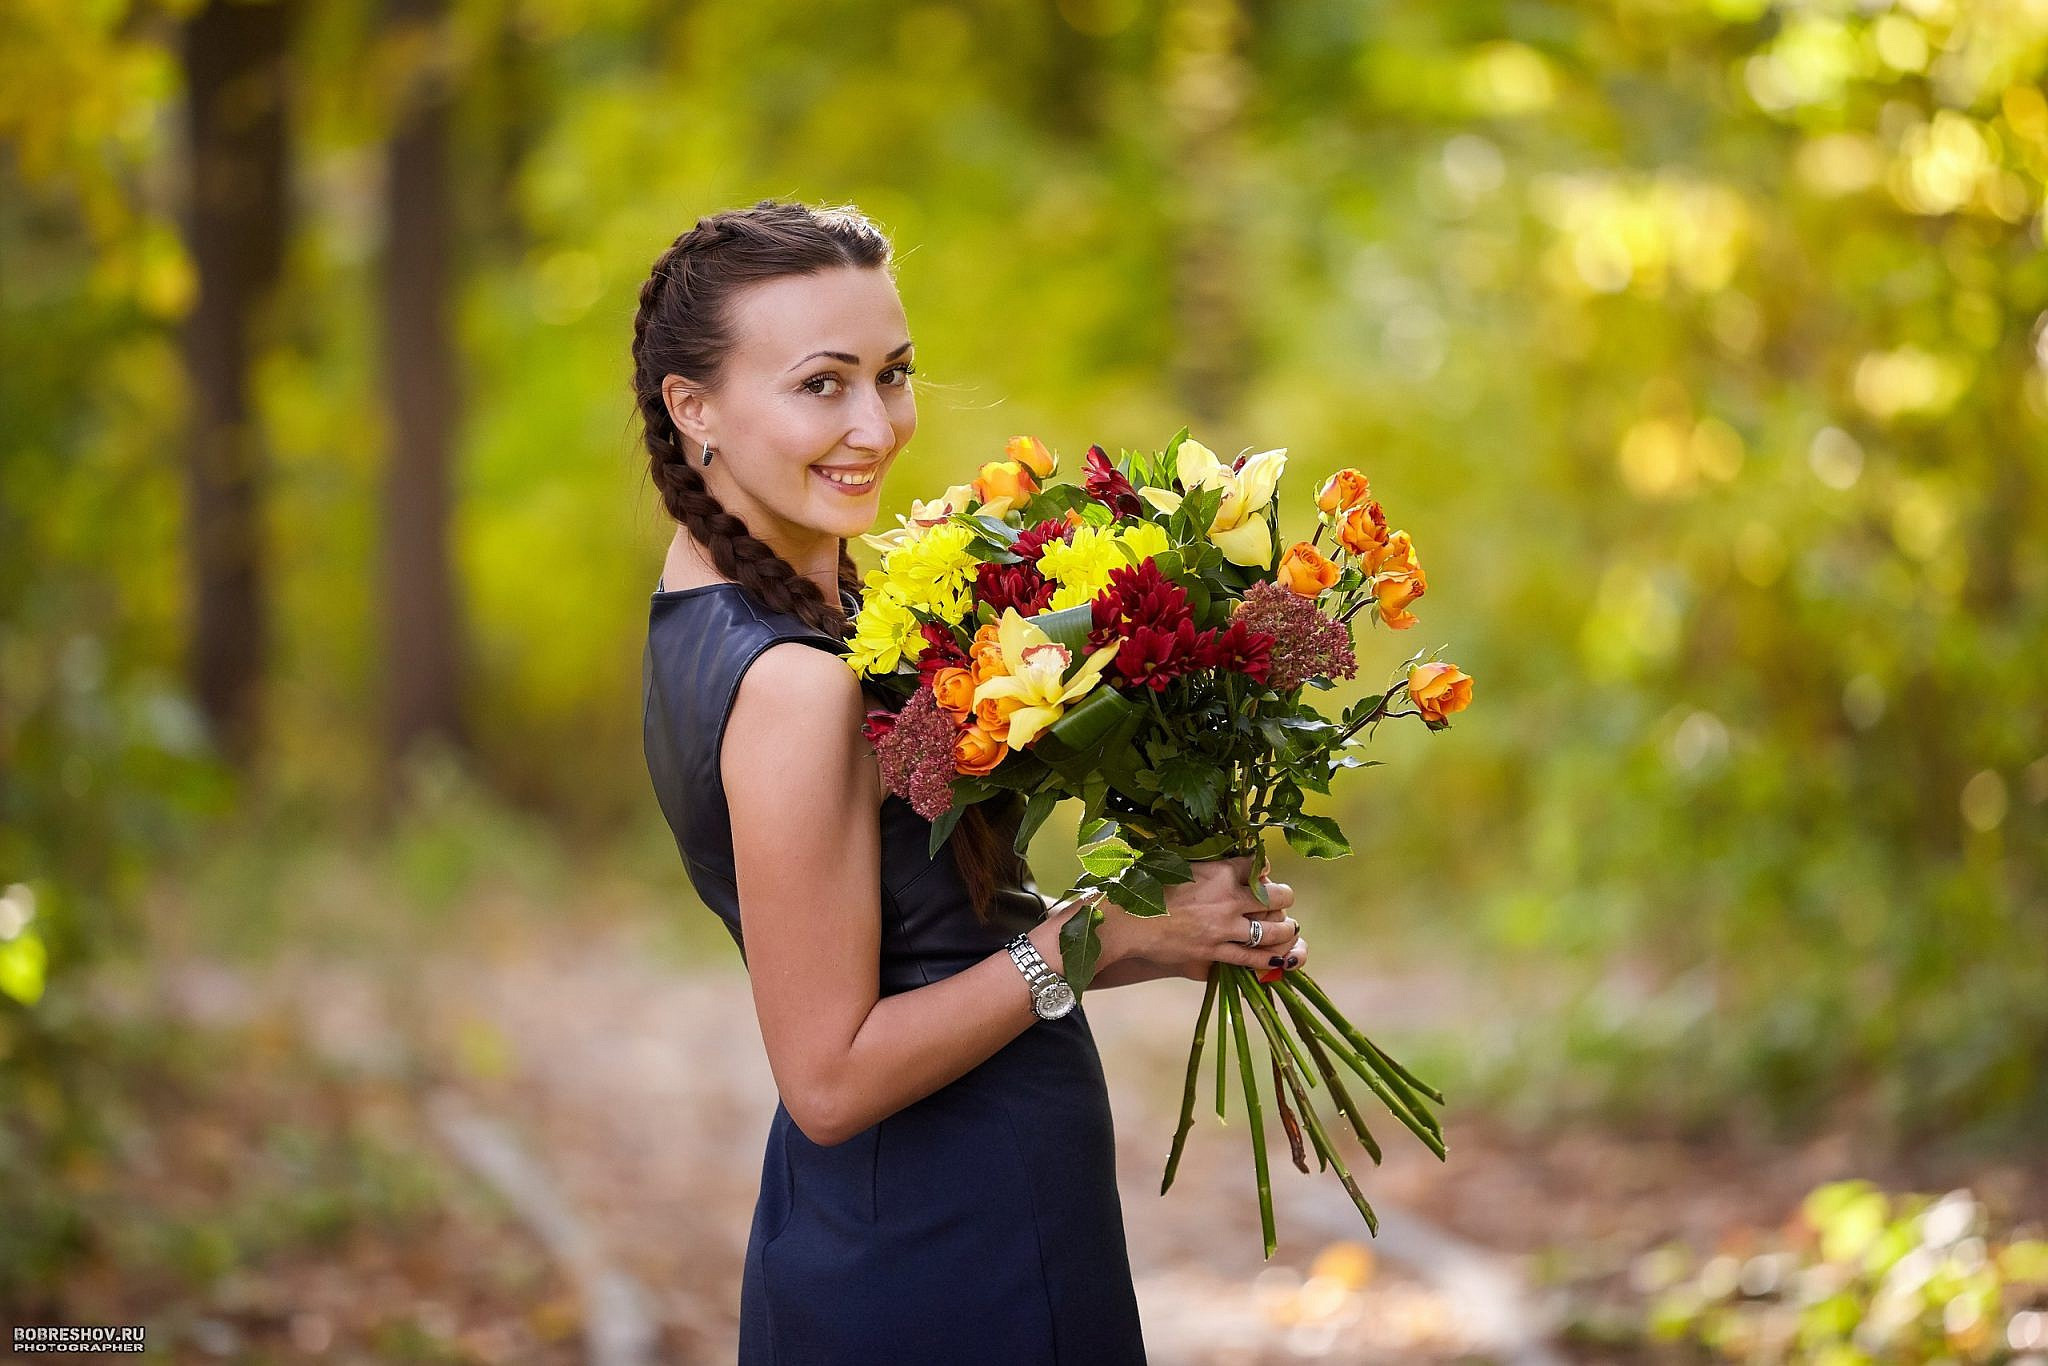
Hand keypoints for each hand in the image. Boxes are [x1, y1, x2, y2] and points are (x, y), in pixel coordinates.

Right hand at [1097, 856, 1304, 981]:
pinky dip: (1270, 958)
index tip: (1261, 873)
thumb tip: (1237, 862)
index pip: (1259, 865)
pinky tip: (1279, 955)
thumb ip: (1211, 863)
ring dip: (1285, 929)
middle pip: (1277, 897)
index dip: (1265, 870)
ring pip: (1273, 930)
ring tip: (1286, 928)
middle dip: (1283, 897)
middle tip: (1281, 900)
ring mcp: (1224, 928)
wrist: (1127, 919)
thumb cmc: (1149, 886)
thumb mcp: (1181, 862)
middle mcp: (1229, 898)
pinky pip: (1254, 958)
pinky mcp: (1215, 952)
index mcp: (1220, 871)